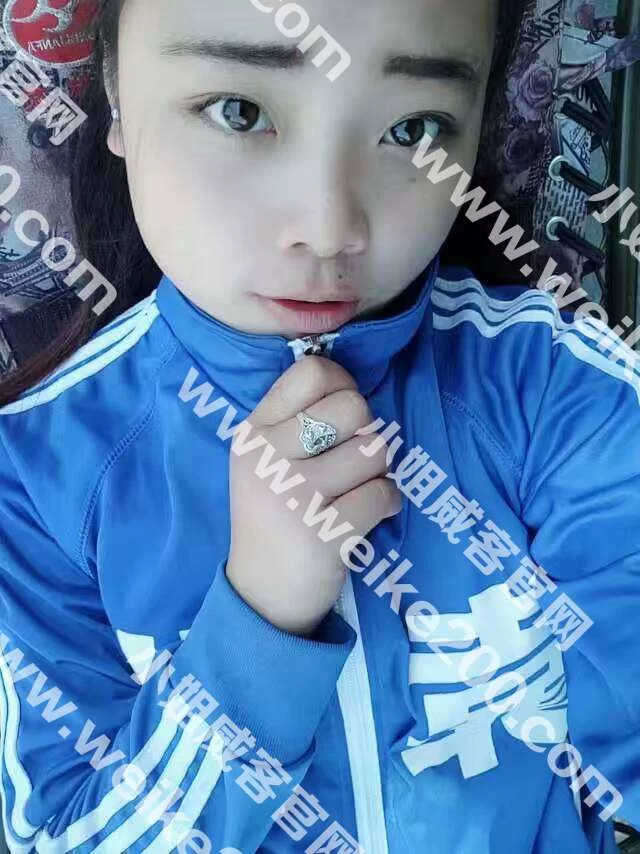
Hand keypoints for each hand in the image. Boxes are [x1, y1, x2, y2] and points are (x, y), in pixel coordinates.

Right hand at [225, 355, 401, 636]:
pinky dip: (389, 504)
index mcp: (254, 432)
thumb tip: (351, 388)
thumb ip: (296, 422)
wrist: (261, 597)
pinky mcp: (324, 532)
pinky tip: (371, 517)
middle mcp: (268, 456)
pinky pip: (384, 494)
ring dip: (379, 472)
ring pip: (375, 449)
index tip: (344, 416)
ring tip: (358, 493)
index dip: (343, 385)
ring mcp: (294, 494)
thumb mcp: (264, 462)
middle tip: (353, 463)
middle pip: (353, 405)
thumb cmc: (273, 520)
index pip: (311, 371)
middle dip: (366, 432)